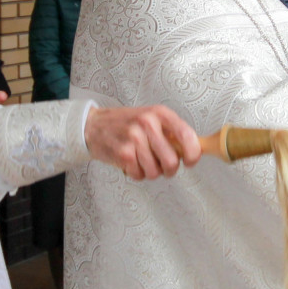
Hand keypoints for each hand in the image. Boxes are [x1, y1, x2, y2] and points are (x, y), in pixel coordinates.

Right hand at [85, 105, 200, 179]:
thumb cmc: (125, 123)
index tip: (189, 160)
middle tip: (161, 164)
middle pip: (171, 161)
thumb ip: (171, 132)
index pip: (187, 135)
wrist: (93, 125)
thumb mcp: (151, 118)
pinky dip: (136, 173)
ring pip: (155, 172)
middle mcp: (148, 123)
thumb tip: (194, 150)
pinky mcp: (123, 152)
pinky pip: (139, 175)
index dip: (193, 153)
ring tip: (141, 160)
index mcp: (160, 113)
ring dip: (150, 172)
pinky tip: (130, 162)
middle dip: (168, 169)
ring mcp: (134, 138)